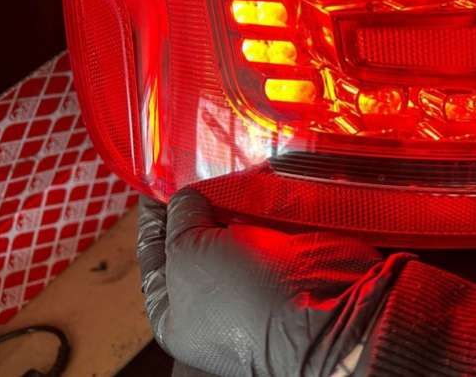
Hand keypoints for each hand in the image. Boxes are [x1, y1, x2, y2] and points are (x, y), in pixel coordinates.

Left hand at [136, 189, 413, 376]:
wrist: (321, 310)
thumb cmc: (241, 296)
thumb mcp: (186, 254)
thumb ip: (179, 218)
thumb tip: (187, 198)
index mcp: (176, 312)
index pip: (154, 255)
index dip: (153, 216)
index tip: (157, 181)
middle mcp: (212, 297)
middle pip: (198, 236)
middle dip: (199, 202)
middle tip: (197, 164)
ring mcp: (252, 277)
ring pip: (235, 224)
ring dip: (233, 196)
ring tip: (228, 163)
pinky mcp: (286, 258)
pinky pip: (268, 220)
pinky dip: (263, 197)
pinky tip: (258, 173)